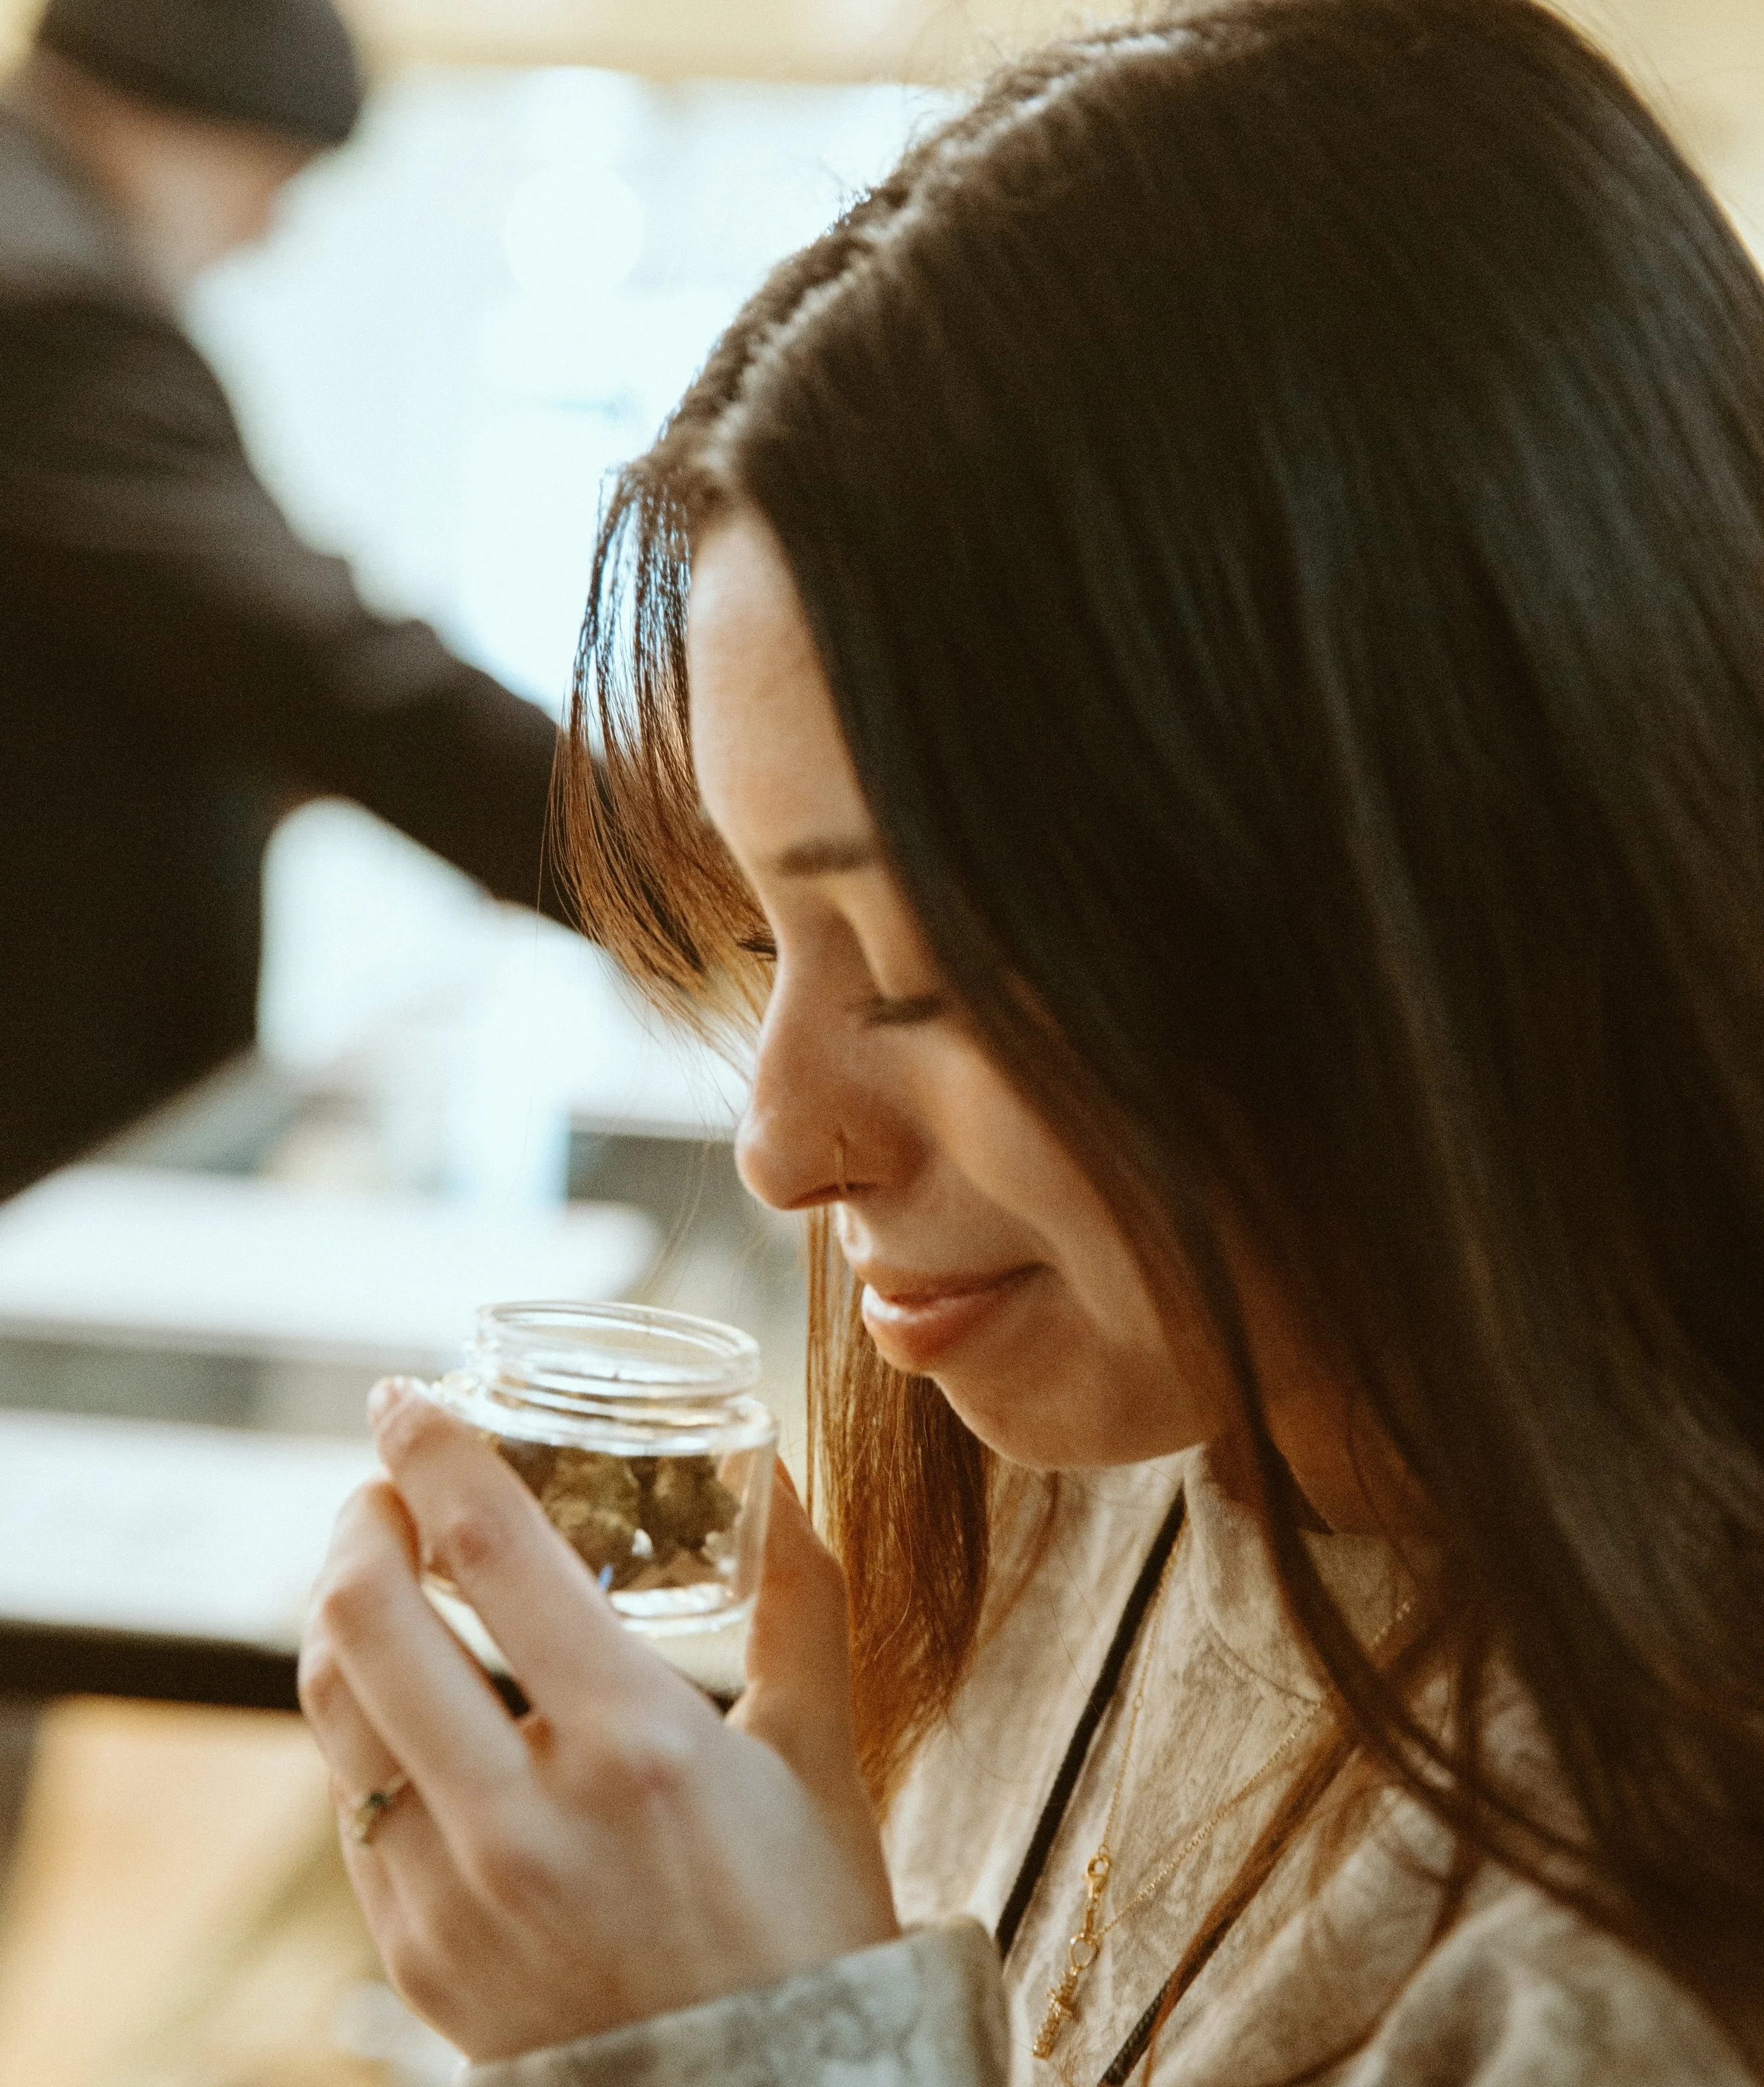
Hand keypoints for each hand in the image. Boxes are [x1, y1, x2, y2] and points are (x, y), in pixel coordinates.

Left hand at [298, 1379, 897, 2061]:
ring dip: (337, 1611)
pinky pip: (351, 1802)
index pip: (488, 1550)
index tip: (408, 1393)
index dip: (433, 1451)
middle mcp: (525, 1817)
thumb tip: (773, 1465)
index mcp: (636, 1744)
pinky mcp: (416, 1956)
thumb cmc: (805, 1924)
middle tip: (388, 1484)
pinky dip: (364, 1720)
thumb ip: (795, 1592)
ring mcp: (454, 1895)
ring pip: (331, 1706)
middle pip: (365, 1616)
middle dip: (357, 1519)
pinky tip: (408, 1698)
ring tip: (380, 1573)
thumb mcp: (822, 1748)